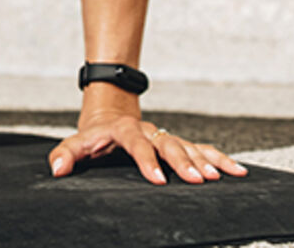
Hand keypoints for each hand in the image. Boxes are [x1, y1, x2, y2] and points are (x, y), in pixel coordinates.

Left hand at [47, 110, 245, 184]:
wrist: (110, 113)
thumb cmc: (93, 135)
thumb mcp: (75, 143)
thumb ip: (64, 156)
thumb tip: (57, 171)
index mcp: (124, 130)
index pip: (136, 144)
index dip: (146, 161)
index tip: (157, 179)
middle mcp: (149, 131)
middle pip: (169, 144)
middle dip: (184, 162)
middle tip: (197, 180)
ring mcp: (165, 136)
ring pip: (189, 146)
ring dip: (206, 161)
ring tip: (222, 176)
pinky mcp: (177, 144)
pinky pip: (202, 150)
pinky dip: (219, 159)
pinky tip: (237, 171)